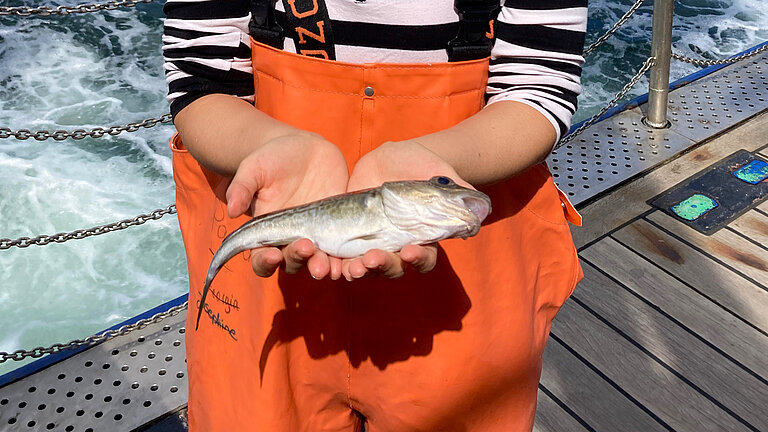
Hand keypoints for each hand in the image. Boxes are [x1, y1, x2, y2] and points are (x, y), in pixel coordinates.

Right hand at [226, 132, 348, 279]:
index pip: (262, 259)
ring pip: (319, 262)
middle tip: (307, 249)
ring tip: (329, 266)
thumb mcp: (254, 168)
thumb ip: (242, 187)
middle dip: (299, 260)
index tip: (272, 254)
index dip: (265, 262)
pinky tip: (354, 259)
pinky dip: (348, 258)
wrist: (304, 150)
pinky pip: (344, 250)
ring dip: (324, 267)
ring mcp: (317, 237)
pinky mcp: (340, 229)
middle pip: (293, 263)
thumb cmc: (272, 159)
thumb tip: (231, 209)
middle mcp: (291, 241)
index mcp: (267, 233)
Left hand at [342, 141, 471, 280]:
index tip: (410, 250)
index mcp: (422, 238)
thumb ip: (458, 192)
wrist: (392, 157)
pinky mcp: (347, 233)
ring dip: (355, 270)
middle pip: (391, 268)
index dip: (418, 260)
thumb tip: (479, 209)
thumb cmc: (423, 165)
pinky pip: (338, 253)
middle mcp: (396, 246)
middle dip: (382, 266)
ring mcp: (371, 242)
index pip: (424, 259)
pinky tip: (323, 257)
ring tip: (349, 267)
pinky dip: (331, 259)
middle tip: (371, 259)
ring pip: (363, 266)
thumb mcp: (441, 173)